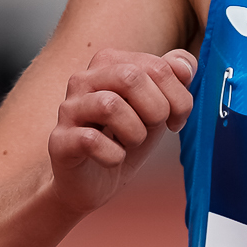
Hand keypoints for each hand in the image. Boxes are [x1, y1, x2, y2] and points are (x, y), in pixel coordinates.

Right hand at [48, 47, 195, 215]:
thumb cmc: (123, 140)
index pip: (158, 66)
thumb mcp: (158, 108)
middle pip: (131, 77)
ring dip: (134, 133)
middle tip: (153, 129)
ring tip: (131, 143)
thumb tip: (186, 65)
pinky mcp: (60, 140)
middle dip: (156, 110)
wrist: (91, 182)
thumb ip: (174, 81)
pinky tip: (113, 159)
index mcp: (111, 64)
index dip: (179, 98)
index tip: (177, 120)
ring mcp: (69, 109)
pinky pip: (91, 140)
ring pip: (109, 105)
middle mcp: (85, 79)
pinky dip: (113, 156)